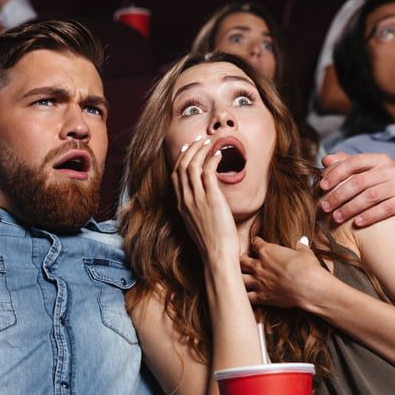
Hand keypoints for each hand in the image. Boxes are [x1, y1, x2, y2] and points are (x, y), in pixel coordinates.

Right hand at [171, 136, 238, 261]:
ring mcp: (197, 199)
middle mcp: (186, 200)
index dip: (180, 159)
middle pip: (182, 167)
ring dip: (201, 151)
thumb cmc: (212, 243)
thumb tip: (206, 200)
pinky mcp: (211, 200)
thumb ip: (198, 210)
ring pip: (193, 166)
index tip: (187, 149)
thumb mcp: (198, 224)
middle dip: (190, 150)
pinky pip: (208, 173)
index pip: (175, 176)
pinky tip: (219, 155)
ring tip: (209, 143)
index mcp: (181, 205)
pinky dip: (212, 160)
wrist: (216, 255)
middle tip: (199, 140)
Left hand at [241, 236, 328, 309]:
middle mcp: (259, 265)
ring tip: (241, 277)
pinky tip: (246, 295)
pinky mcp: (261, 296)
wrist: (308, 287)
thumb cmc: (307, 267)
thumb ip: (300, 246)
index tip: (257, 244)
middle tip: (245, 260)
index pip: (255, 243)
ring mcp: (258, 281)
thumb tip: (301, 242)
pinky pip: (247, 297)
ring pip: (239, 277)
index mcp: (267, 251)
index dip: (256, 242)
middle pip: (241, 260)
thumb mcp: (305, 253)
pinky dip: (245, 296)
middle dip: (242, 259)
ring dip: (239, 277)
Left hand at [320, 152, 394, 231]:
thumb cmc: (386, 184)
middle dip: (339, 195)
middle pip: (359, 181)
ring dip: (350, 208)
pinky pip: (385, 209)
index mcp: (379, 159)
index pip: (353, 162)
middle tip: (325, 207)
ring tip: (336, 217)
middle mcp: (391, 169)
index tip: (322, 186)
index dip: (336, 173)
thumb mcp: (371, 171)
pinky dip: (369, 216)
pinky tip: (357, 223)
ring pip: (370, 196)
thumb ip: (349, 165)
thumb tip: (325, 160)